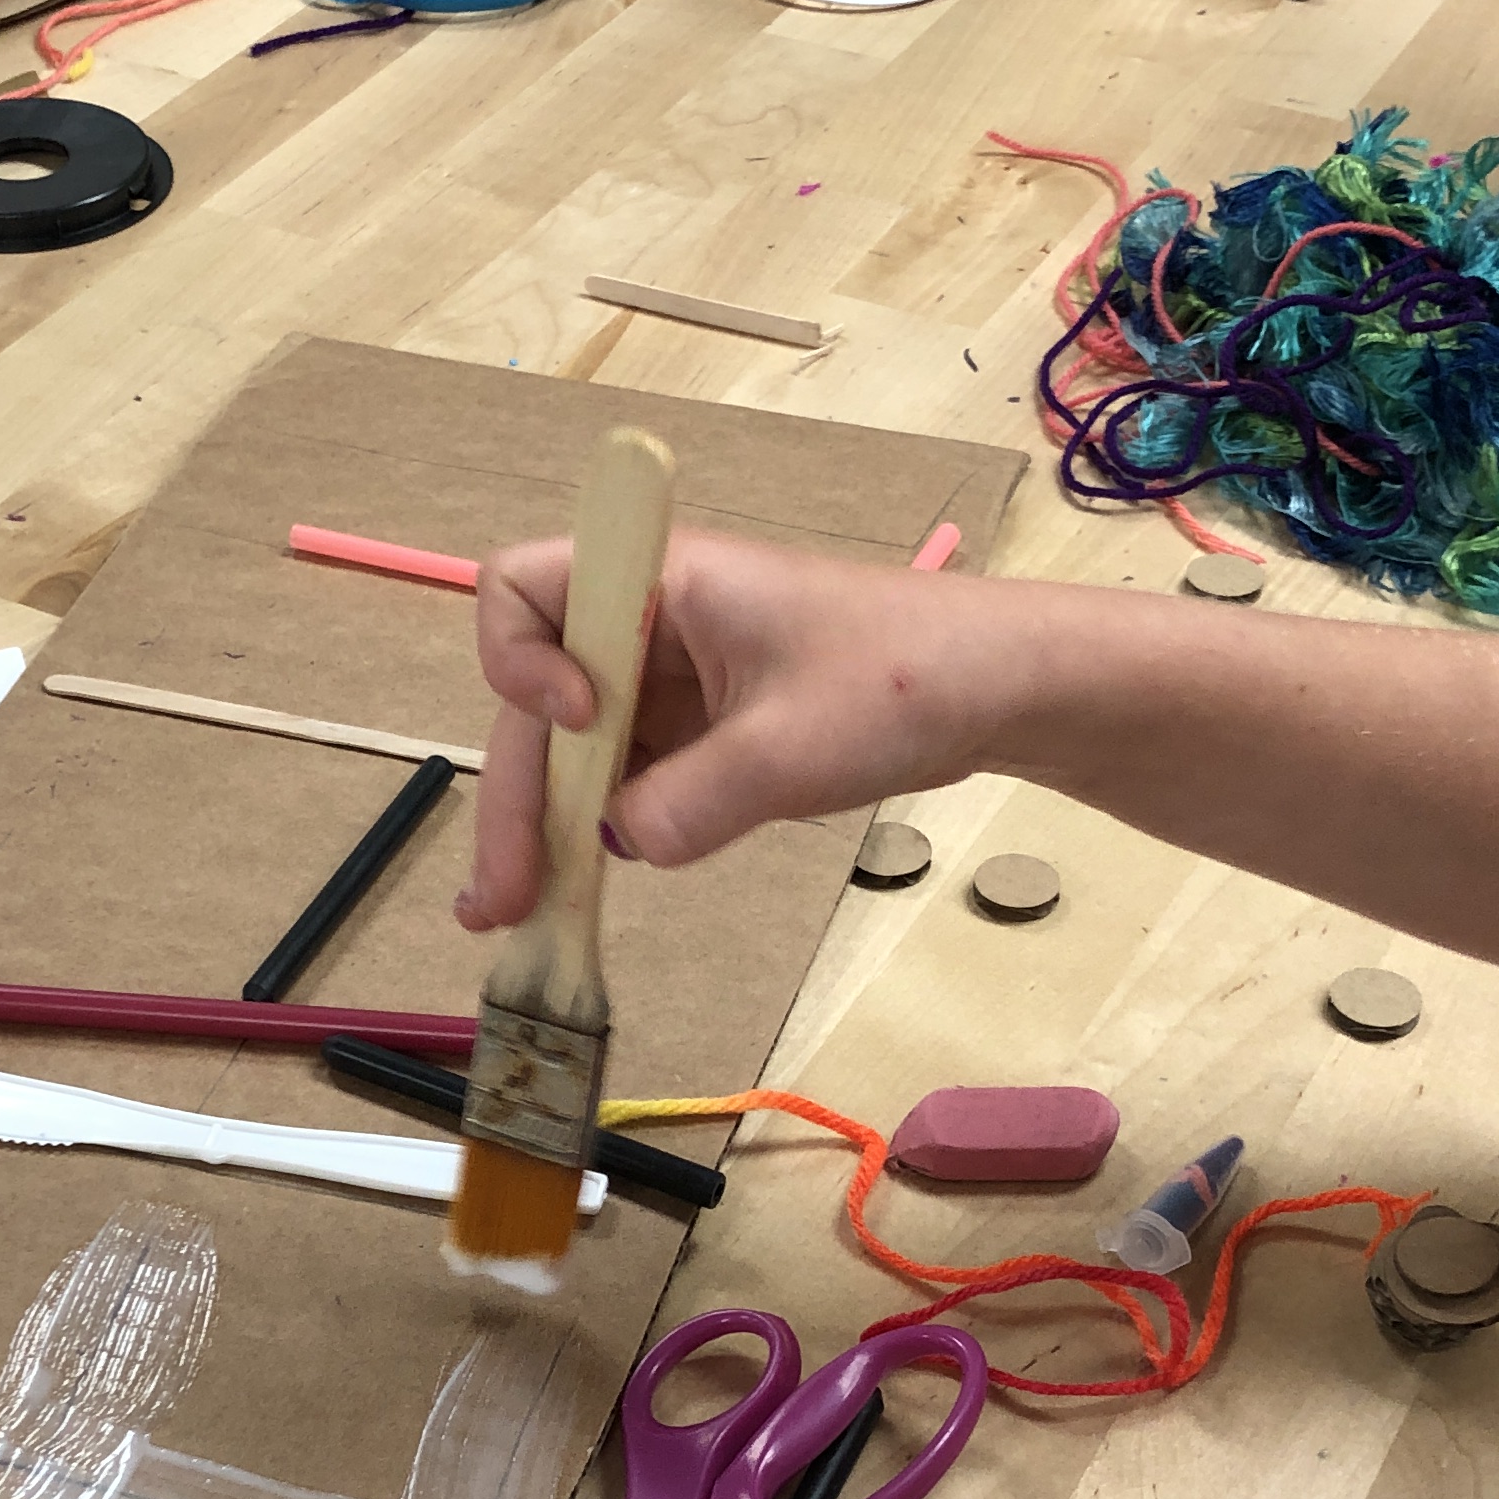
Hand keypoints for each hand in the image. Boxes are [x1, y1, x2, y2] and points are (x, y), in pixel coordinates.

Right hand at [458, 530, 1059, 929]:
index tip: (582, 718)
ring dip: (544, 828)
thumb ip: (690, 800)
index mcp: (662, 584)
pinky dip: (598, 833)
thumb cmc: (906, 680)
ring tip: (520, 915)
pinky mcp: (700, 733)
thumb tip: (621, 844)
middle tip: (500, 900)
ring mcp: (671, 683)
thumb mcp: (790, 747)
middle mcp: (648, 627)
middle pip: (536, 702)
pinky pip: (625, 779)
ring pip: (574, 752)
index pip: (519, 587)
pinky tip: (580, 892)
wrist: (999, 691)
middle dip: (517, 797)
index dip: (520, 658)